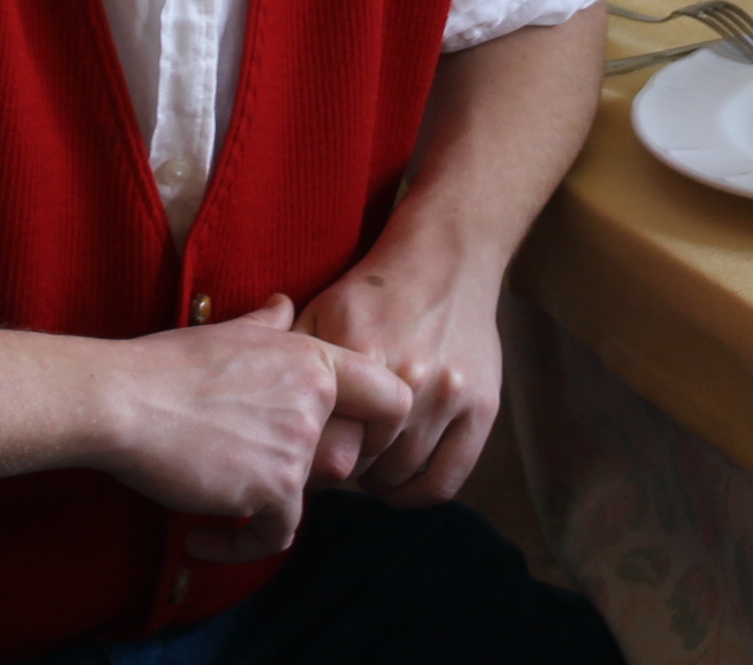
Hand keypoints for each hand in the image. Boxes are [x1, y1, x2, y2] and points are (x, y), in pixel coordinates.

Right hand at [92, 294, 411, 561]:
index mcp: (312, 359)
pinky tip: (202, 536)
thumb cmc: (165, 364)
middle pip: (344, 458)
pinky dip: (241, 544)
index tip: (345, 445)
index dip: (380, 428)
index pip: (390, 396)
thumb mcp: (228, 332)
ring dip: (265, 506)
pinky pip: (277, 534)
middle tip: (256, 475)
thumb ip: (269, 325)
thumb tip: (285, 305)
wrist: (124, 400)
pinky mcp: (275, 488)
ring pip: (306, 497)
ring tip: (216, 504)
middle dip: (306, 476)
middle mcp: (317, 400)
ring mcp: (299, 446)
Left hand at [297, 236, 502, 507]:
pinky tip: (397, 480)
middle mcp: (410, 377)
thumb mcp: (321, 311)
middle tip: (337, 455)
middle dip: (343, 465)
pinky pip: (444, 481)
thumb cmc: (374, 292)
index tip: (307, 452)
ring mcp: (450, 395)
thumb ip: (294, 361)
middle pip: (362, 462)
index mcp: (363, 353)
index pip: (327, 442)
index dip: (311, 456)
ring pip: (400, 475)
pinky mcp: (483, 408)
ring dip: (378, 479)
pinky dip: (414, 493)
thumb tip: (270, 418)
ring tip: (367, 460)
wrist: (445, 260)